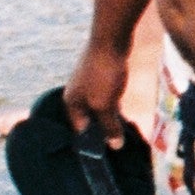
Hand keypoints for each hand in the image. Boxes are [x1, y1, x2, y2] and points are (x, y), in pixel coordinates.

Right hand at [64, 30, 135, 147]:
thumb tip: (115, 146)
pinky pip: (105, 96)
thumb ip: (109, 126)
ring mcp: (87, 84)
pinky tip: (123, 110)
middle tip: (118, 143)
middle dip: (102, 130)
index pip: (79, 131)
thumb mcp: (105, 105)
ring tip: (122, 130)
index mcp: (71, 103)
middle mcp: (76, 94)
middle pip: (88, 119)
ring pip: (98, 107)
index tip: (107, 154)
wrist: (111, 39)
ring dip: (109, 117)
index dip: (92, 143)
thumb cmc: (102, 74)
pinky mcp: (100, 75)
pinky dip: (113, 104)